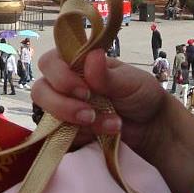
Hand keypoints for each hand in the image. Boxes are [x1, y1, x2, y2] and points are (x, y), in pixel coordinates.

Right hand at [31, 47, 172, 163]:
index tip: (84, 90)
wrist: (153, 126)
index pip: (50, 62)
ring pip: (48, 116)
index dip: (60, 76)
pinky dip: (82, 137)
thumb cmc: (141, 94)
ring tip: (111, 124)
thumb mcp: (130, 81)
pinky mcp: (68, 132)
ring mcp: (65, 109)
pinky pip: (59, 137)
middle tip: (89, 113)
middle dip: (62, 104)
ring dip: (77, 123)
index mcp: (78, 64)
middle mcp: (66, 85)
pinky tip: (104, 135)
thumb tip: (92, 55)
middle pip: (40, 90)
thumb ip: (107, 74)